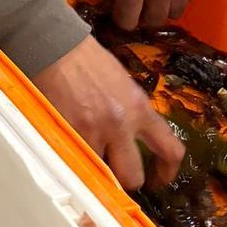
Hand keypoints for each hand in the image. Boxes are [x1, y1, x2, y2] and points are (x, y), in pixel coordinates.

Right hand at [34, 35, 183, 190]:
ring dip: (97, 170)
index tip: (161, 178)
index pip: (170, 150)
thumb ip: (132, 112)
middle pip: (133, 176)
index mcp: (140, 108)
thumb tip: (135, 136)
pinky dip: (76, 159)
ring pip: (102, 175)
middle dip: (126, 180)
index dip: (167, 172)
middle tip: (119, 175)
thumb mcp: (123, 84)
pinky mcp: (68, 133)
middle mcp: (121, 124)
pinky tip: (73, 148)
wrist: (57, 46)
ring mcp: (93, 131)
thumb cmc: (87, 59)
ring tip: (91, 159)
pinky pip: (77, 161)